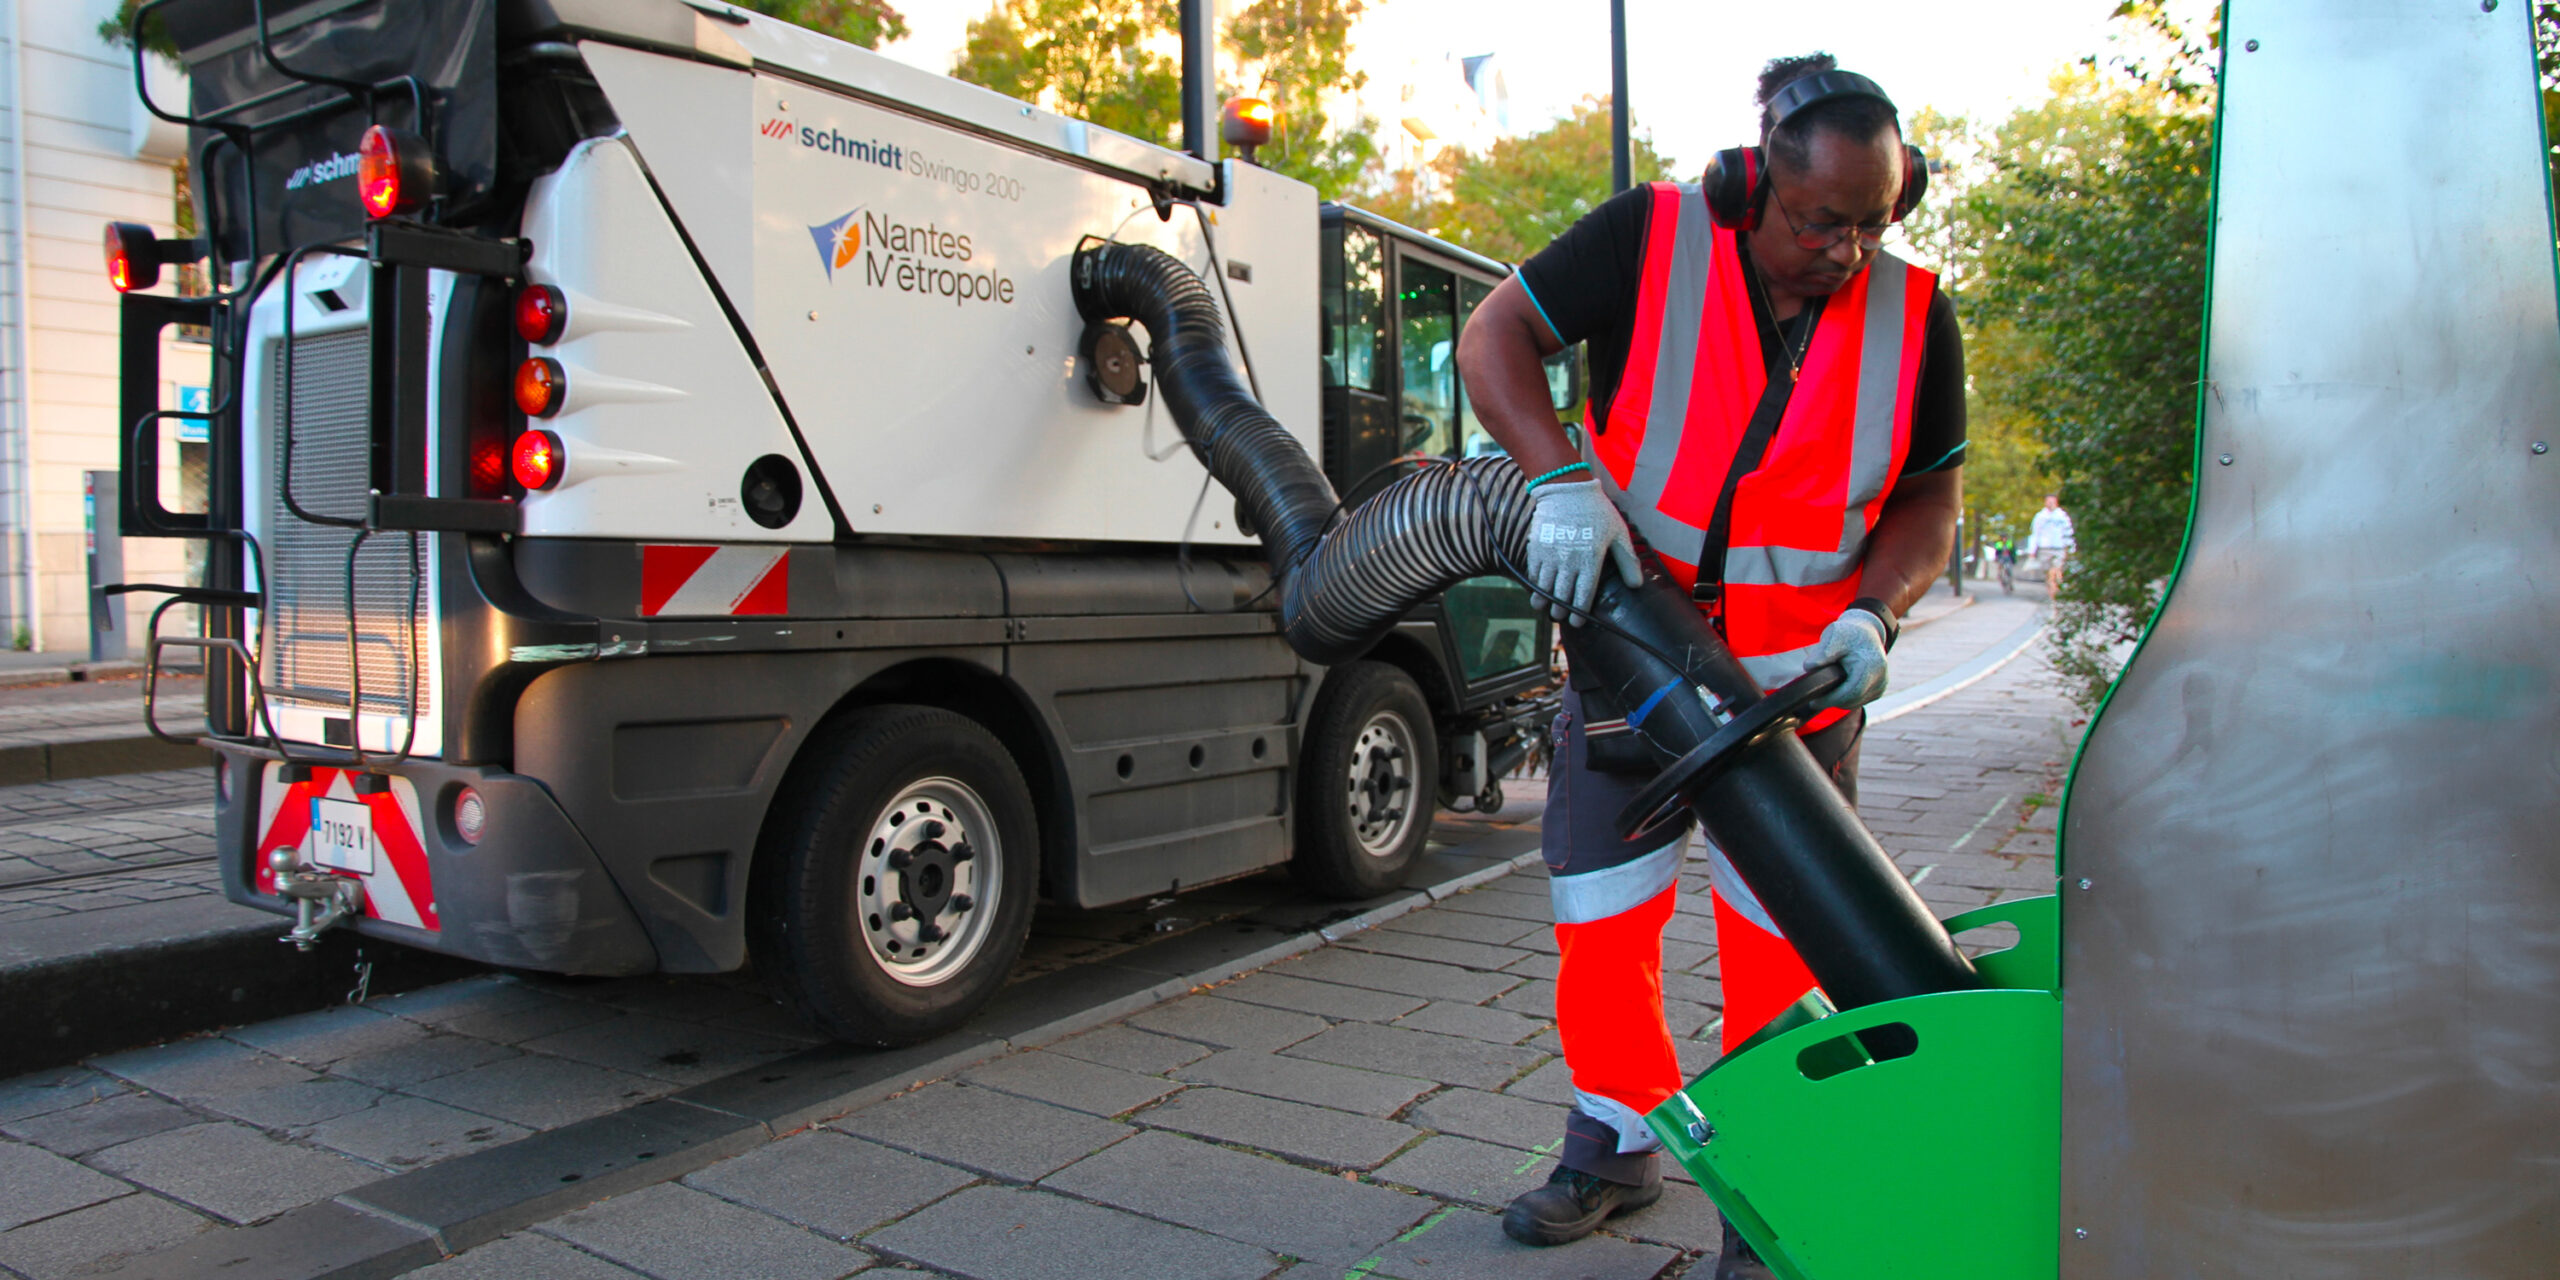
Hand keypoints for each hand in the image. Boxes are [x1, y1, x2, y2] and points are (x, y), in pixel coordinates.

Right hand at [1526, 479, 1642, 623]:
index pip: (1584, 595)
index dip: (1580, 612)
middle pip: (1562, 595)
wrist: (1567, 489)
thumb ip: (1628, 560)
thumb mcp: (1618, 533)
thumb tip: (1636, 585)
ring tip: (1546, 610)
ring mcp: (1551, 555)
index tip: (1578, 622)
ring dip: (1544, 601)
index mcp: (1591, 560)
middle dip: (1561, 610)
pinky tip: (1536, 593)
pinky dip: (1534, 586)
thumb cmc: (1597, 511)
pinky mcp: (1537, 548)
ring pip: (1545, 587)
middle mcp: (1569, 561)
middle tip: (1561, 617)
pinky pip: (1534, 573)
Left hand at [1806, 607, 1890, 711]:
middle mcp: (1880, 677)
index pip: (1851, 692)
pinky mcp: (1878, 689)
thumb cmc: (1848, 634)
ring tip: (1826, 688)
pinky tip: (1838, 687)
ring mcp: (1881, 685)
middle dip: (1832, 701)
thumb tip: (1810, 668)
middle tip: (1815, 698)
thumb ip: (1822, 652)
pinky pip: (1859, 700)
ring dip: (1839, 699)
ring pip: (1855, 702)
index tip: (1813, 702)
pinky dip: (1846, 698)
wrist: (1866, 632)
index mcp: (1870, 665)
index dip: (1831, 700)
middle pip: (1852, 700)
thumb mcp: (1833, 635)